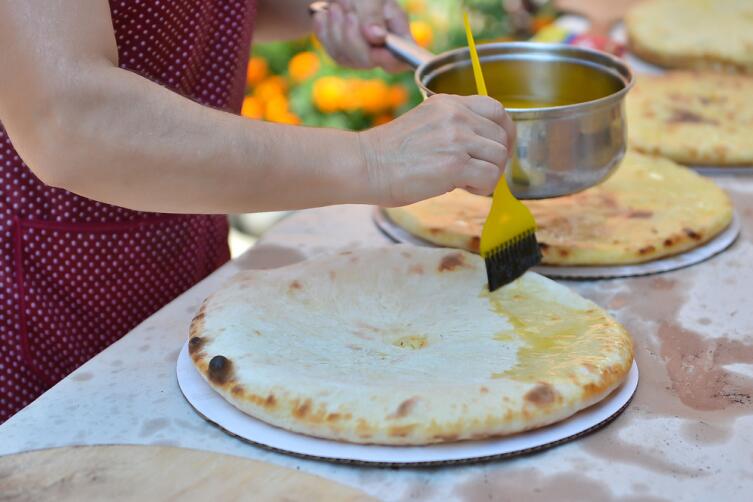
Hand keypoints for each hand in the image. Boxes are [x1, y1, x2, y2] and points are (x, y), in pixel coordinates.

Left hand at [312, 0, 410, 71]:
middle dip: (354, 36)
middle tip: (349, 12)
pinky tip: (325, 15)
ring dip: (337, 29)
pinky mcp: (342, 54)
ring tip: (336, 6)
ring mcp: (361, 55)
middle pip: (368, 61)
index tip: (374, 39)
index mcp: (399, 34)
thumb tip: (376, 36)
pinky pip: (331, 51)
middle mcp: (382, 50)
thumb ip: (374, 13)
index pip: (400, 60)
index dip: (390, 58)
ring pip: (346, 58)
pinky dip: (325, 30)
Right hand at [358, 94, 515, 206]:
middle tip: (477, 172)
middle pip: (502, 135)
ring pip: (499, 157)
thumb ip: (454, 128)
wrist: (365, 165)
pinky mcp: (455, 164)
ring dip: (488, 174)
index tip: (496, 149)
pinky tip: (462, 188)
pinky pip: (490, 177)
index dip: (503, 132)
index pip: (496, 109)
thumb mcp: (425, 124)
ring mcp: (457, 138)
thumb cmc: (388, 153)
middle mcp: (456, 115)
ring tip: (463, 181)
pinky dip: (482, 188)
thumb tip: (482, 150)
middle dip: (496, 158)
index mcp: (448, 103)